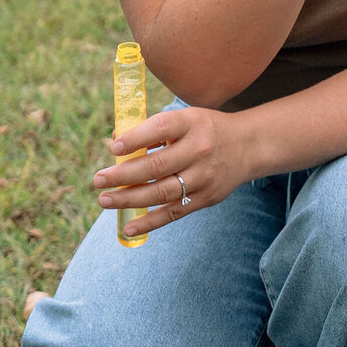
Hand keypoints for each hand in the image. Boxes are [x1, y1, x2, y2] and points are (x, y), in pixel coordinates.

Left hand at [93, 106, 252, 236]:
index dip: (136, 138)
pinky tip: (127, 227)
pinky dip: (149, 222)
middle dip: (123, 175)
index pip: (162, 128)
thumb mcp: (185, 119)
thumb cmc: (205, 129)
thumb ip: (153, 130)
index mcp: (193, 123)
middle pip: (157, 166)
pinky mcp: (206, 198)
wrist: (248, 146)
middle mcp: (200, 149)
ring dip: (129, 198)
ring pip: (162, 192)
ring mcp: (204, 176)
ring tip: (104, 199)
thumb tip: (115, 142)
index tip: (113, 148)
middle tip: (98, 180)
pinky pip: (174, 212)